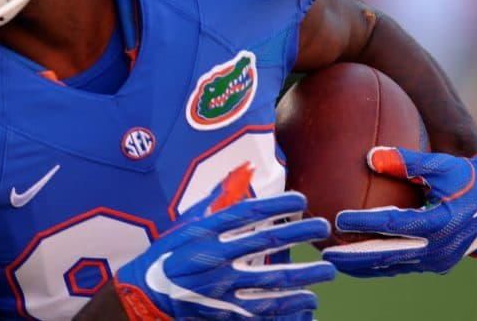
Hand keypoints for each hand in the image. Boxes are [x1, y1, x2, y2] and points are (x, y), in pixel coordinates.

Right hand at [114, 164, 335, 319]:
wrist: (147, 294)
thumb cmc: (170, 253)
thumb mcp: (188, 222)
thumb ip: (219, 197)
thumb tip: (245, 170)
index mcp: (204, 232)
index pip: (247, 213)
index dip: (277, 205)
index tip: (301, 200)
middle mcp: (214, 257)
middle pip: (265, 242)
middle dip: (298, 233)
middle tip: (323, 227)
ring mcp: (221, 287)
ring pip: (272, 280)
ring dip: (304, 275)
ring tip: (328, 270)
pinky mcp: (225, 310)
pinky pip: (264, 308)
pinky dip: (290, 304)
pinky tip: (310, 298)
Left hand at [322, 147, 476, 277]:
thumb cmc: (465, 176)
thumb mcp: (440, 165)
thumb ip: (407, 161)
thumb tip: (371, 156)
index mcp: (440, 223)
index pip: (393, 225)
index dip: (364, 222)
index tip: (338, 218)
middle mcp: (439, 248)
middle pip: (388, 255)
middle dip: (355, 257)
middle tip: (327, 253)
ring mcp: (436, 260)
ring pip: (391, 266)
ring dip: (361, 265)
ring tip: (333, 260)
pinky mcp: (434, 263)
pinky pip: (399, 266)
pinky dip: (375, 265)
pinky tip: (353, 261)